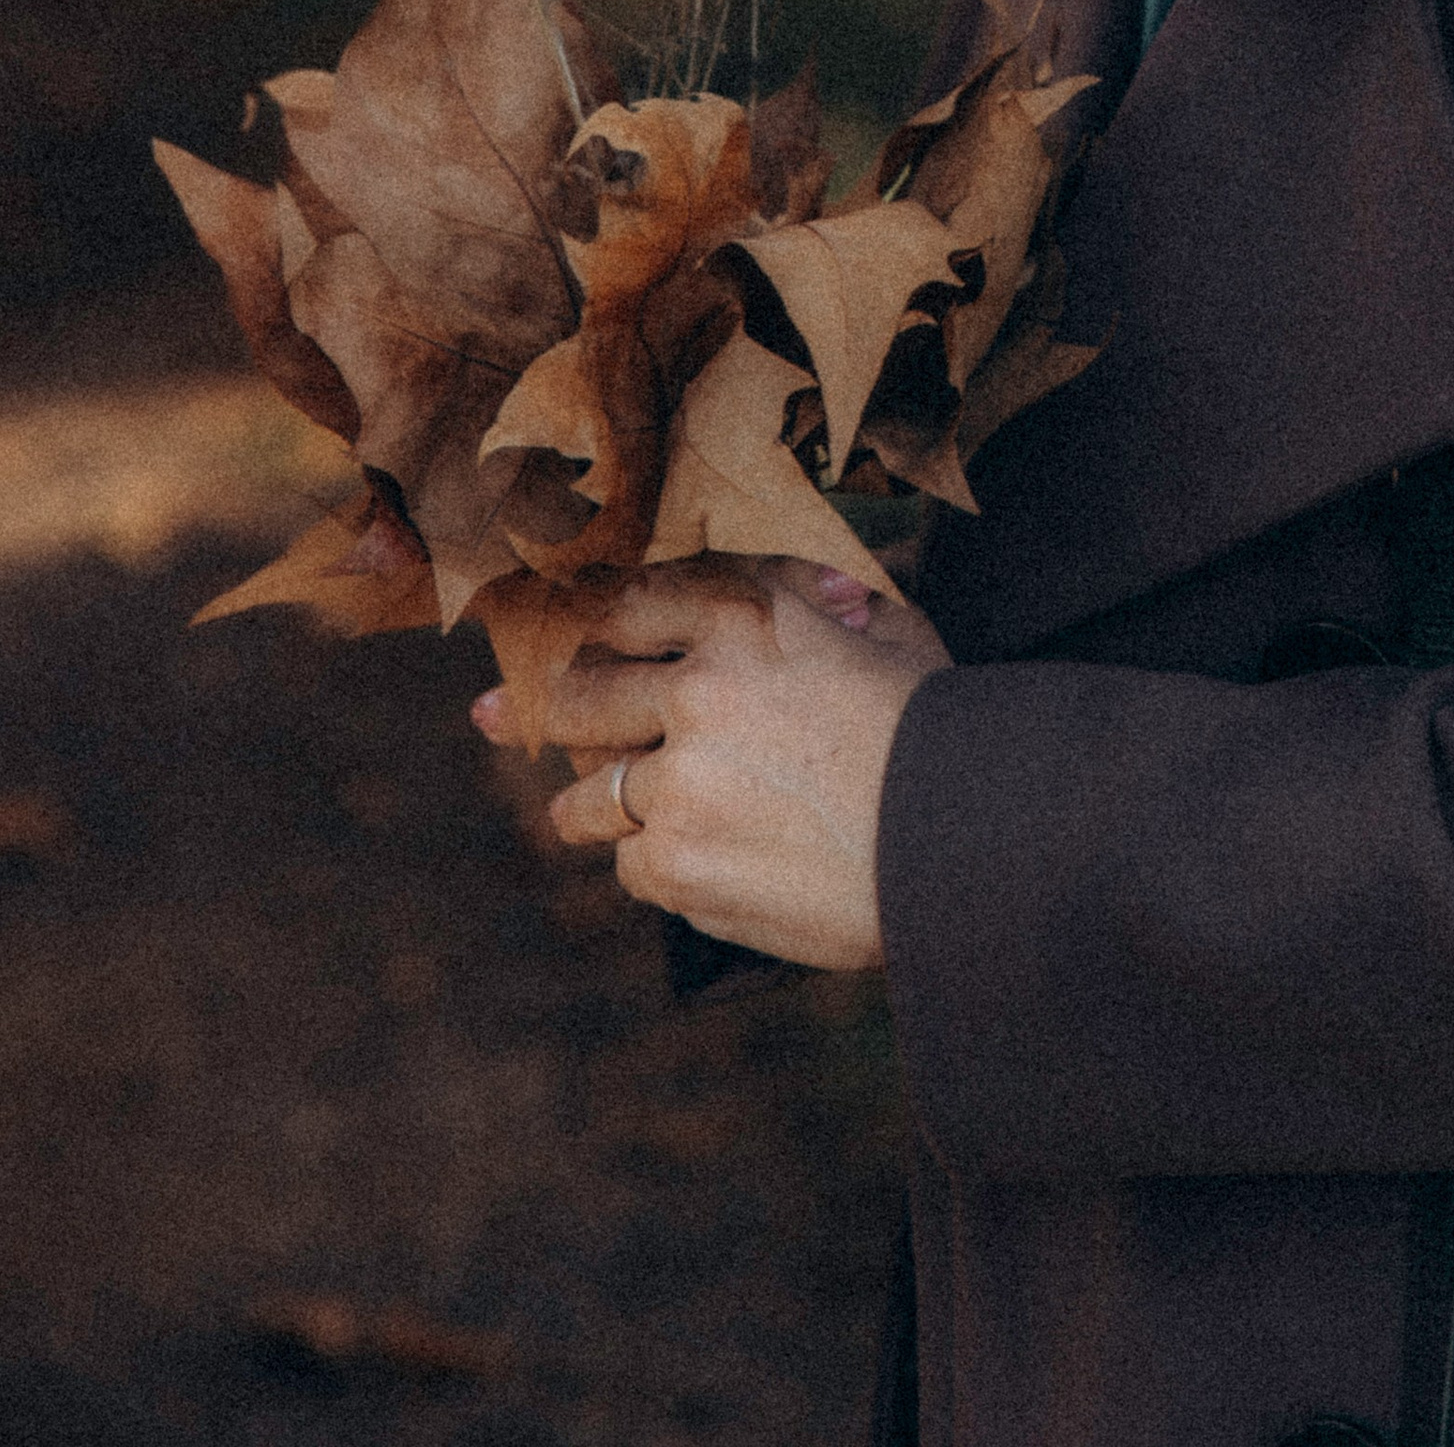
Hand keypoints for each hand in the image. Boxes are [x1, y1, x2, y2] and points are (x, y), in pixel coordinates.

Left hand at [471, 560, 950, 969]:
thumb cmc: (938, 727)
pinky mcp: (676, 866)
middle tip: (488, 716)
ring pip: (588, 795)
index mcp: (740, 619)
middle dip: (537, 708)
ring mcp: (676, 783)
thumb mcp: (883, 628)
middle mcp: (693, 690)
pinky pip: (630, 864)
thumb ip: (814, 600)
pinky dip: (656, 864)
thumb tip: (798, 587)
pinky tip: (701, 862)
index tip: (544, 635)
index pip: (622, 606)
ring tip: (596, 811)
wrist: (964, 840)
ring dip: (595, 802)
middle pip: (575, 694)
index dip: (581, 622)